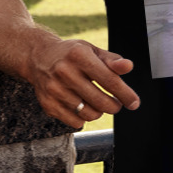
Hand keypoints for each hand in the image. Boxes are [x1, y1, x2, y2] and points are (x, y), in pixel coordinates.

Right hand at [23, 37, 139, 128]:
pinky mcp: (47, 104)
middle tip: (116, 104)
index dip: (125, 94)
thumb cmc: (72, 54)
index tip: (134, 102)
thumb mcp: (92, 50)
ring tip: (98, 103)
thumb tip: (128, 67)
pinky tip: (84, 107)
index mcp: (79, 56)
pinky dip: (84, 118)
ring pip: (89, 114)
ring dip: (99, 112)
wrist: (38, 57)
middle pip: (100, 101)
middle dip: (114, 106)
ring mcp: (54, 90)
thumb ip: (112, 60)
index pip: (109, 80)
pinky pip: (75, 122)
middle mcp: (64, 72)